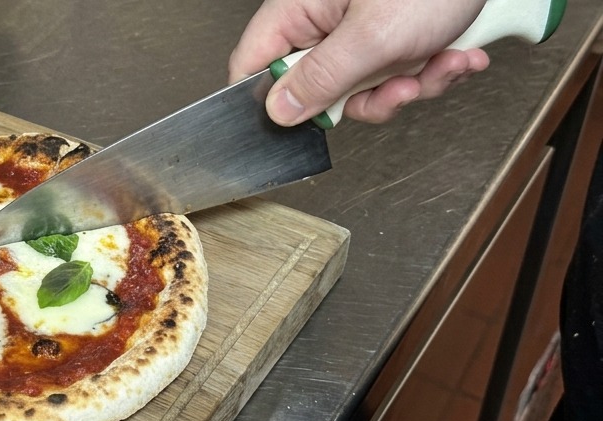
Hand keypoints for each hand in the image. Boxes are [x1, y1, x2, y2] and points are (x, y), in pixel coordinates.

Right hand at [228, 0, 490, 124]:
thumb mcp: (374, 36)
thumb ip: (322, 78)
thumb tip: (279, 110)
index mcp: (300, 9)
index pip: (254, 65)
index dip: (270, 102)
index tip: (302, 120)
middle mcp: (325, 21)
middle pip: (317, 89)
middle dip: (368, 98)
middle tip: (401, 86)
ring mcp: (359, 31)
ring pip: (364, 91)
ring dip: (411, 87)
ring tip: (443, 62)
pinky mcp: (391, 37)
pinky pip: (396, 77)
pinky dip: (432, 73)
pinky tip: (456, 54)